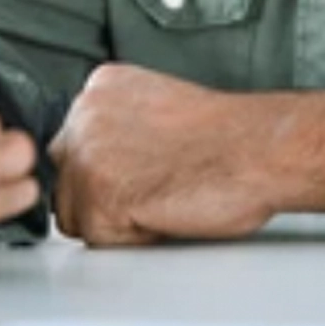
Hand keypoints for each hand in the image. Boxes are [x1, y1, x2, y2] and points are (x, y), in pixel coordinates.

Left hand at [48, 62, 324, 246]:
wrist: (258, 149)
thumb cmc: (226, 135)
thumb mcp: (156, 106)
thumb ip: (116, 124)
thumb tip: (97, 161)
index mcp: (100, 85)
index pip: (73, 146)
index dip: (111, 169)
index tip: (147, 166)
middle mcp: (85, 112)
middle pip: (66, 180)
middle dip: (104, 195)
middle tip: (156, 185)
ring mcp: (88, 153)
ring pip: (75, 215)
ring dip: (116, 220)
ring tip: (162, 196)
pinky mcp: (99, 195)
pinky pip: (100, 239)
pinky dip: (132, 237)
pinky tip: (164, 209)